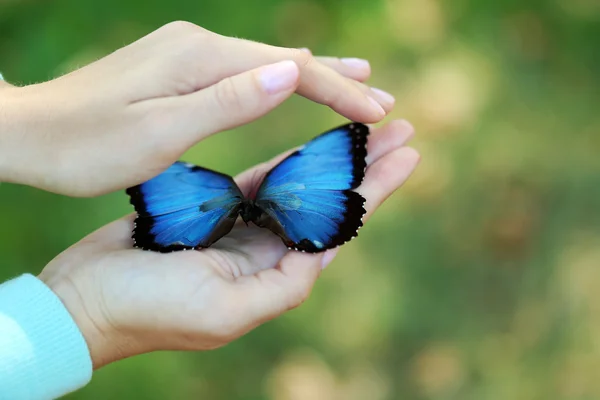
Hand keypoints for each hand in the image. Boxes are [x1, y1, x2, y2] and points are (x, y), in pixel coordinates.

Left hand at [0, 21, 393, 196]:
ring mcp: (187, 52)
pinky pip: (243, 70)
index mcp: (201, 59)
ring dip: (314, 77)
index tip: (377, 112)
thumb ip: (227, 101)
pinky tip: (291, 82)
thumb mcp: (159, 132)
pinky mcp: (178, 66)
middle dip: (337, 81)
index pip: (289, 71)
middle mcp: (198, 44)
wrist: (28, 133)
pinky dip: (279, 80)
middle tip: (382, 99)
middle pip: (284, 60)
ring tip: (356, 83)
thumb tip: (290, 73)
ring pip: (266, 62)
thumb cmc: (87, 144)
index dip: (338, 92)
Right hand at [38, 120, 418, 368]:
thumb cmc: (149, 310)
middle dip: (365, 167)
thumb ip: (282, 286)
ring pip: (299, 186)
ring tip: (365, 128)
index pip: (338, 227)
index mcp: (274, 275)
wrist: (85, 300)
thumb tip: (325, 254)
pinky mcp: (212, 209)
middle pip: (329, 201)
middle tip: (402, 131)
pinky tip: (311, 144)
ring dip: (332, 158)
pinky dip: (285, 161)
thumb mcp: (223, 312)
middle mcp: (265, 252)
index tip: (406, 156)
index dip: (374, 191)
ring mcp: (240, 228)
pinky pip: (258, 181)